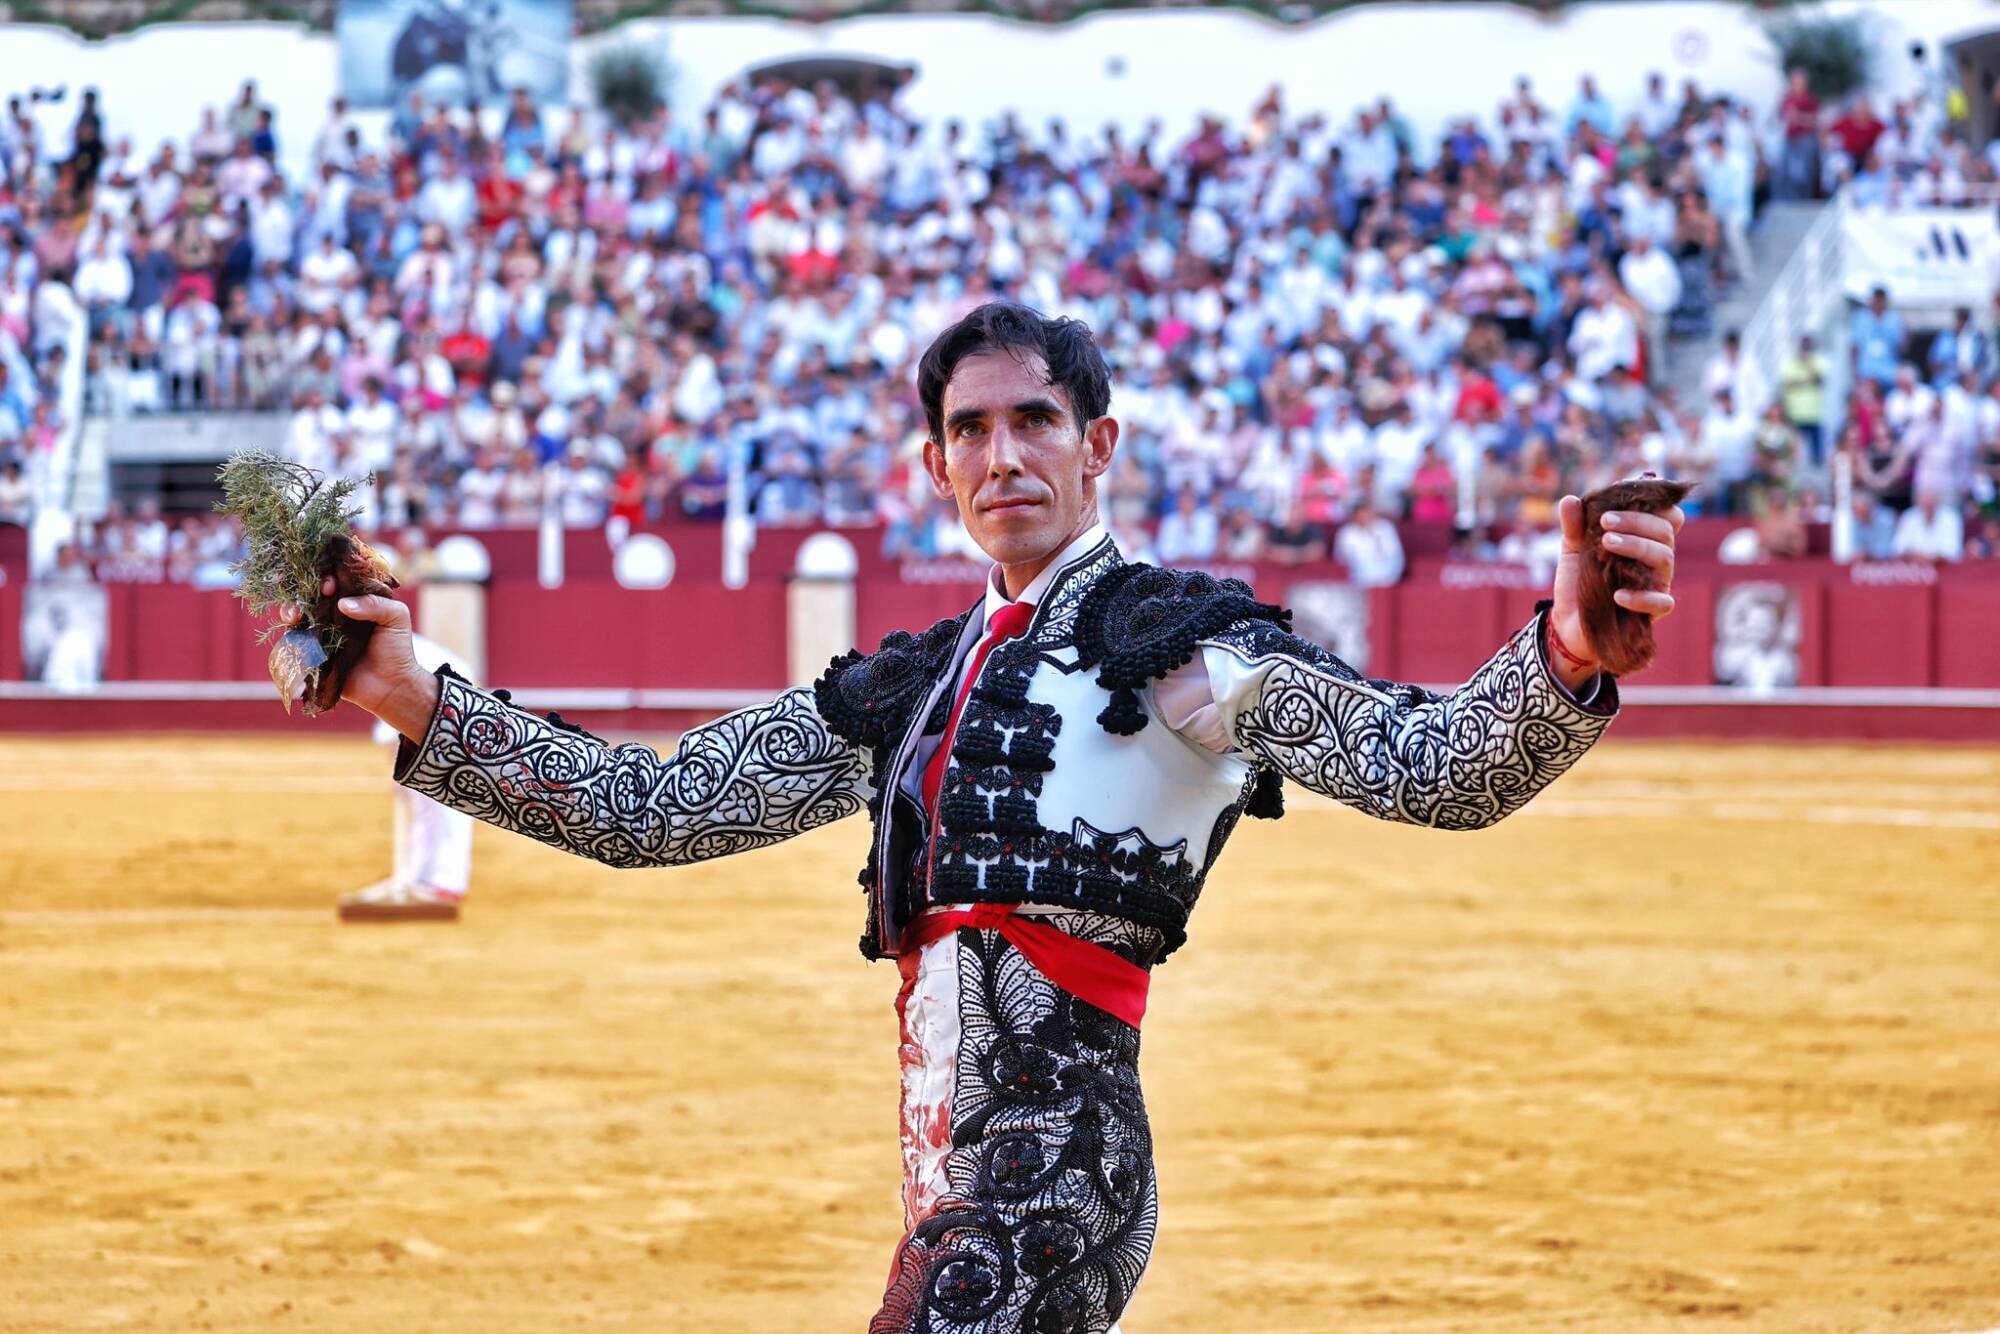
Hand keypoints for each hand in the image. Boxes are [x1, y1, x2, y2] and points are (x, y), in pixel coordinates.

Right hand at [280, 577, 438, 740]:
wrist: (392, 686)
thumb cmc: (397, 649)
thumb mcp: (396, 618)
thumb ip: (375, 604)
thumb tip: (343, 604)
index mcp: (354, 603)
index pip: (335, 584)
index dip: (328, 579)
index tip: (330, 584)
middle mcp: (335, 617)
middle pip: (312, 597)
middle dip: (305, 592)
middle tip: (314, 596)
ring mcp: (323, 635)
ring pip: (299, 617)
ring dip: (292, 611)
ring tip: (296, 614)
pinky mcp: (315, 655)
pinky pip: (296, 642)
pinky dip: (291, 635)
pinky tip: (293, 630)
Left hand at [1549, 493, 1683, 678]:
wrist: (1569, 621)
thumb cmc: (1579, 580)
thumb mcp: (1573, 550)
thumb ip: (1574, 525)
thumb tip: (1569, 500)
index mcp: (1644, 539)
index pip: (1666, 514)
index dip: (1652, 502)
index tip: (1621, 496)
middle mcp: (1656, 559)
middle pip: (1664, 532)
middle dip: (1636, 522)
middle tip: (1604, 522)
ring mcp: (1657, 584)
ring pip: (1664, 559)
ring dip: (1637, 547)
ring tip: (1607, 544)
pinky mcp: (1653, 612)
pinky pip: (1661, 602)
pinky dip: (1641, 597)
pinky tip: (1617, 594)